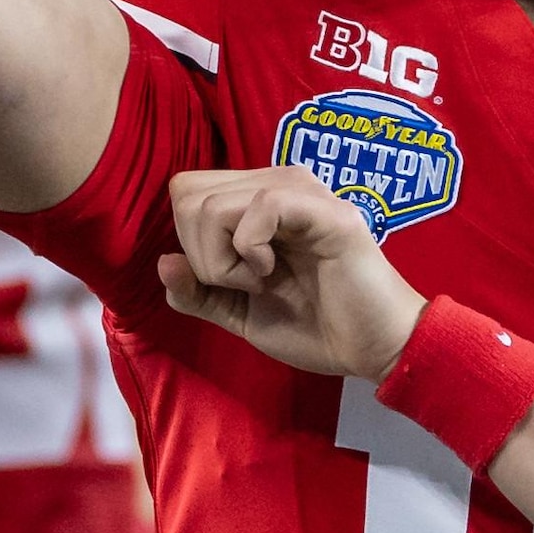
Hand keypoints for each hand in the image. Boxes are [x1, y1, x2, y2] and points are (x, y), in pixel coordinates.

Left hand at [154, 167, 428, 383]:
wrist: (372, 349)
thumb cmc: (315, 327)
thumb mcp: (239, 313)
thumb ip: (198, 292)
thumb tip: (162, 261)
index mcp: (257, 200)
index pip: (187, 192)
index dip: (191, 242)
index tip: (229, 279)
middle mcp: (277, 183)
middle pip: (187, 193)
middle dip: (200, 252)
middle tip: (245, 281)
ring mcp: (301, 191)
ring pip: (211, 202)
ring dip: (223, 258)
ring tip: (264, 279)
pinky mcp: (324, 210)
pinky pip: (258, 207)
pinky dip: (249, 251)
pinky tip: (274, 272)